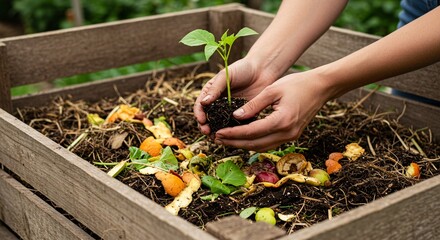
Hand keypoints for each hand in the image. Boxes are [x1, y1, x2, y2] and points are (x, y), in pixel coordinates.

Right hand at [194, 58, 277, 134]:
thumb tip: (203, 103)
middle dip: (205, 127)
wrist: (262, 70)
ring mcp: (229, 111)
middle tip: (208, 132)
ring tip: (217, 137)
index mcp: (211, 93)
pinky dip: (232, 133)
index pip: (200, 106)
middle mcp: (218, 104)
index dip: (199, 114)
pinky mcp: (242, 116)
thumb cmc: (242, 69)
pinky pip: (235, 127)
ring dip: (217, 132)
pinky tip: (231, 137)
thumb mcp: (225, 76)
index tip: (202, 120)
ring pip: (220, 126)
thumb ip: (214, 89)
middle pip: (208, 119)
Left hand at [213, 70, 331, 151]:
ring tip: (226, 140)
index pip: (251, 132)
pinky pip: (269, 143)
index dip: (233, 134)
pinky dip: (254, 142)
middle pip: (255, 144)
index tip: (218, 132)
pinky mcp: (292, 136)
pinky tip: (243, 138)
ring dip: (243, 145)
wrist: (321, 88)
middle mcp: (286, 133)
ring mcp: (291, 137)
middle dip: (234, 142)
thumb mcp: (272, 90)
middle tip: (217, 138)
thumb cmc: (297, 84)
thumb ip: (253, 105)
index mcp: (281, 121)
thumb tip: (235, 116)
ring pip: (262, 147)